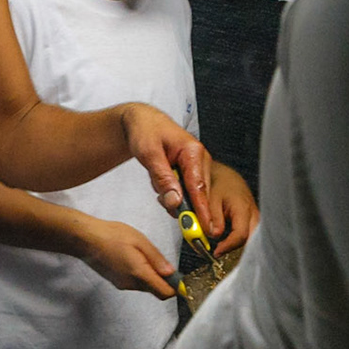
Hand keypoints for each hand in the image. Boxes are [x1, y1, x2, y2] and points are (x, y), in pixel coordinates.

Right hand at [75, 215, 178, 299]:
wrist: (85, 238)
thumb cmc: (111, 235)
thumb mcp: (139, 240)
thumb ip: (156, 258)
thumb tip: (171, 272)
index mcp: (139, 274)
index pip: (165, 293)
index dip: (176, 288)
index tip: (180, 278)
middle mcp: (131, 284)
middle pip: (156, 290)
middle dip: (162, 279)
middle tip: (159, 260)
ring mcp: (122, 284)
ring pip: (145, 286)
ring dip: (150, 275)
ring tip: (142, 254)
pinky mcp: (116, 281)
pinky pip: (134, 282)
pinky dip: (139, 274)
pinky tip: (132, 257)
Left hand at [121, 103, 212, 226]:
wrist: (142, 121)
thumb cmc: (145, 130)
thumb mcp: (148, 153)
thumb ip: (162, 178)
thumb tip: (175, 201)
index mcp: (193, 151)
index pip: (199, 186)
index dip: (202, 209)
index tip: (206, 226)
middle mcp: (199, 159)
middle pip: (199, 194)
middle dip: (184, 206)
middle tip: (171, 211)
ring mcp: (196, 166)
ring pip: (191, 194)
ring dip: (174, 197)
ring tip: (157, 183)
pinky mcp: (190, 172)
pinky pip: (184, 190)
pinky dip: (172, 193)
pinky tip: (161, 184)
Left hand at [205, 161, 259, 255]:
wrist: (223, 172)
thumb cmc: (216, 182)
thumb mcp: (210, 198)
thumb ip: (212, 217)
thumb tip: (214, 236)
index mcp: (243, 208)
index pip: (241, 235)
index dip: (228, 246)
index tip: (216, 252)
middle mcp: (252, 213)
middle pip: (250, 240)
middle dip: (236, 250)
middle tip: (220, 254)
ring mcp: (253, 215)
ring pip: (251, 237)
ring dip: (237, 245)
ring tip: (221, 249)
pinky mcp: (250, 217)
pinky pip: (248, 232)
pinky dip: (238, 239)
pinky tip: (226, 243)